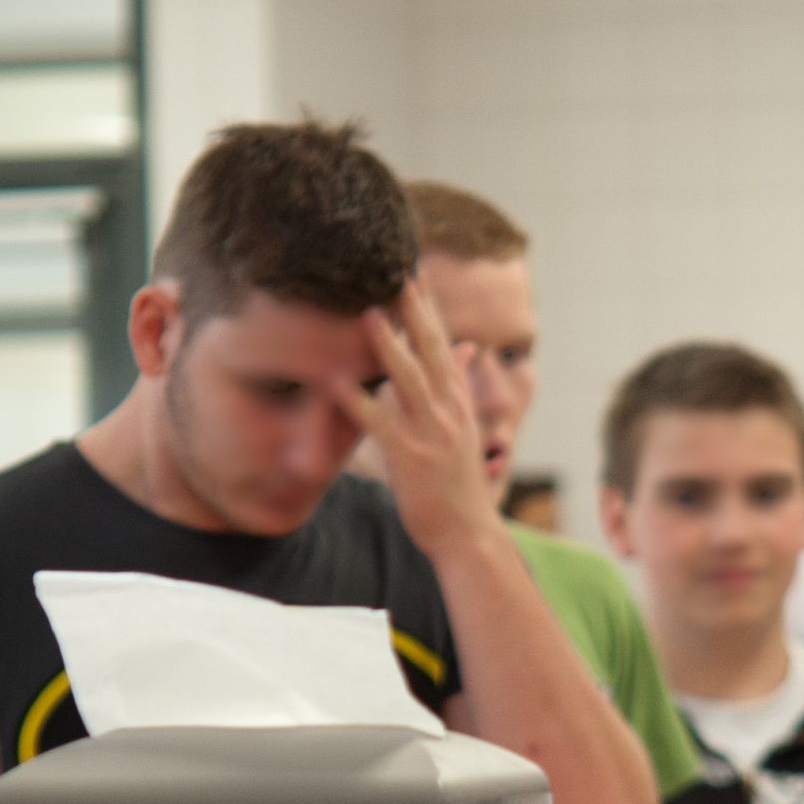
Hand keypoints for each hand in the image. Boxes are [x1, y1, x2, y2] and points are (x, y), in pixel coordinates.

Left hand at [333, 280, 499, 561]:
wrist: (468, 533)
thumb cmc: (458, 483)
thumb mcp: (463, 427)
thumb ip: (459, 385)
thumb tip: (468, 347)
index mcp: (458, 400)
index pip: (443, 342)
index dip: (428, 306)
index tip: (413, 270)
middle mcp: (449, 409)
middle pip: (431, 349)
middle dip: (414, 309)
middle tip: (395, 269)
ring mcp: (432, 433)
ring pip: (410, 380)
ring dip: (388, 346)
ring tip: (366, 314)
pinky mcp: (411, 459)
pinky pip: (380, 424)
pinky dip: (357, 402)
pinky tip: (335, 383)